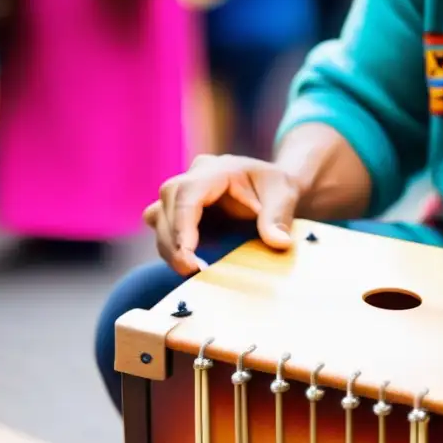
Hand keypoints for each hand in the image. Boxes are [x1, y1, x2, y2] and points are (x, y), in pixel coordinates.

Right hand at [144, 154, 302, 275]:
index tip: (187, 255)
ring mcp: (182, 195)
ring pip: (158, 219)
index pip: (185, 193)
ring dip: (169, 248)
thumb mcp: (284, 195)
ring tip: (190, 272)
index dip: (181, 225)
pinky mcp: (180, 212)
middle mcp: (192, 179)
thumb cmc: (276, 186)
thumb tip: (279, 242)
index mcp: (215, 170)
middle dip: (173, 242)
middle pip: (166, 207)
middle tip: (190, 272)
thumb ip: (279, 217)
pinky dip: (174, 249)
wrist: (271, 187)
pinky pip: (165, 230)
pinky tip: (192, 265)